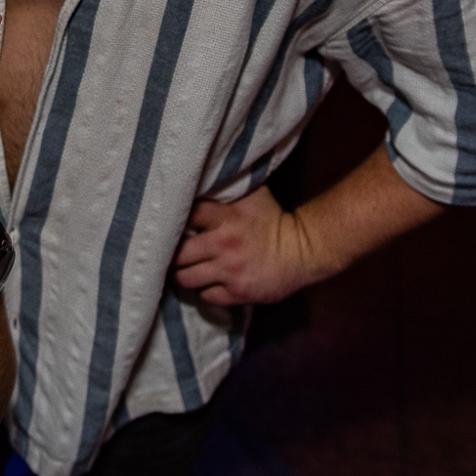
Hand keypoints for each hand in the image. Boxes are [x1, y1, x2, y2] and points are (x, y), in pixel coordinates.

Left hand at [171, 186, 331, 306]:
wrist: (304, 251)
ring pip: (186, 279)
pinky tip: (207, 282)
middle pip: (178, 254)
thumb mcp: (252, 195)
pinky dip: (204, 290)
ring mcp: (230, 271)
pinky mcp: (238, 292)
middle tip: (171, 253)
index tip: (171, 225)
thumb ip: (226, 189)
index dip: (175, 220)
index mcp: (227, 216)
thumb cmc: (273, 219)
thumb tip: (200, 179)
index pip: (187, 216)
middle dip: (172, 254)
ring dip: (183, 275)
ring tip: (185, 269)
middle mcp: (224, 244)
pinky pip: (206, 296)